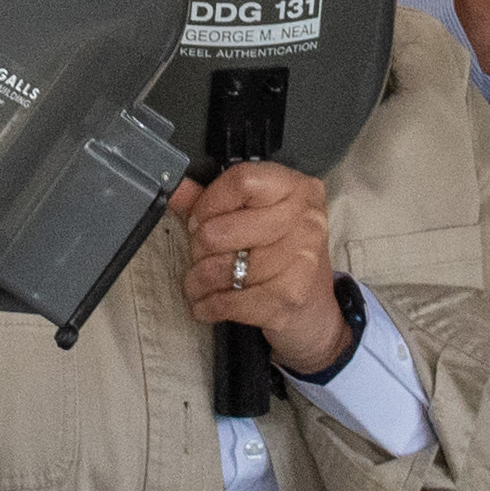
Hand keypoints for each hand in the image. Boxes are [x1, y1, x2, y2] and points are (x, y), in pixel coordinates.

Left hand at [178, 163, 350, 377]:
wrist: (313, 309)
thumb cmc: (279, 257)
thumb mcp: (252, 220)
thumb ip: (214, 201)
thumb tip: (177, 189)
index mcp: (297, 189)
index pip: (242, 181)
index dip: (208, 203)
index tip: (198, 221)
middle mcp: (306, 219)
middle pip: (223, 229)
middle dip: (199, 248)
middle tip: (199, 257)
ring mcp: (302, 259)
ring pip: (224, 268)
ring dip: (199, 282)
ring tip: (197, 285)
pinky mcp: (290, 297)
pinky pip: (232, 301)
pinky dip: (209, 306)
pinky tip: (204, 306)